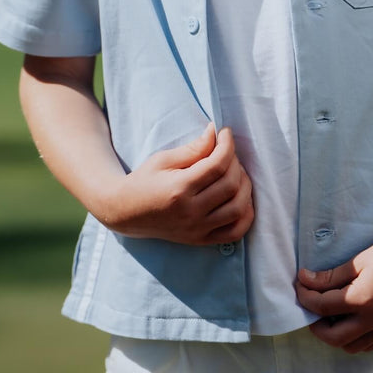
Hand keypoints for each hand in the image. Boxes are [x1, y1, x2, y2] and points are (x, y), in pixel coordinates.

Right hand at [97, 123, 253, 245]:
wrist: (126, 212)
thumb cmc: (144, 181)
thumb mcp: (164, 159)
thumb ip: (193, 148)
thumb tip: (215, 133)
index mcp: (179, 189)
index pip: (217, 165)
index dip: (227, 145)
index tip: (225, 133)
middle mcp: (190, 212)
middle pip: (230, 185)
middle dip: (236, 162)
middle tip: (228, 152)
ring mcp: (197, 229)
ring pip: (238, 208)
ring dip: (244, 186)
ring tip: (235, 173)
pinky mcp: (201, 239)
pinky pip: (235, 232)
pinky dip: (246, 215)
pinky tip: (242, 198)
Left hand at [295, 227, 372, 352]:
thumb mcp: (358, 261)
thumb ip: (330, 276)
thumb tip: (305, 280)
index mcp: (362, 300)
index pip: (323, 306)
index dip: (306, 296)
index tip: (300, 283)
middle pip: (333, 336)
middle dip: (315, 324)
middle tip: (310, 306)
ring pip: (351, 347)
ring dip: (335, 335)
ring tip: (329, 315)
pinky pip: (369, 344)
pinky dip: (354, 338)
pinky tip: (350, 321)